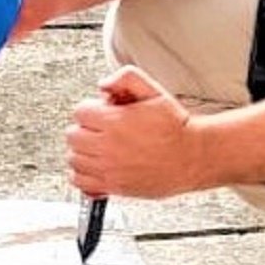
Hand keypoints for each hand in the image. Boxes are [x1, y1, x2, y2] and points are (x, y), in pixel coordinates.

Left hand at [66, 66, 202, 198]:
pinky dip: (83, 174)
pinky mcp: (113, 186)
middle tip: (102, 128)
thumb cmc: (175, 127)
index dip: (92, 108)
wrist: (191, 157)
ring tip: (101, 146)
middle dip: (85, 128)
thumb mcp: (154, 91)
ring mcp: (109, 169)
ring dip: (83, 151)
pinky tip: (97, 165)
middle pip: (72, 135)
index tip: (103, 112)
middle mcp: (108, 147)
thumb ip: (126, 78)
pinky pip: (80, 182)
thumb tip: (104, 84)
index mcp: (115, 122)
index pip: (80, 112)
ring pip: (73, 158)